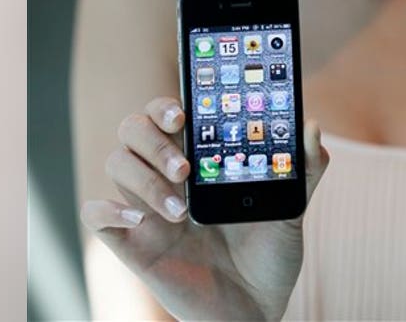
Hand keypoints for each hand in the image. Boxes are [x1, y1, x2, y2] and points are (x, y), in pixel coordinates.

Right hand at [80, 97, 329, 320]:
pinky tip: (140, 220)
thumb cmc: (269, 256)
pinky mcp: (132, 245)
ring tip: (181, 208)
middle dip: (153, 140)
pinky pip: (94, 215)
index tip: (183, 112)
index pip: (168, 113)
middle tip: (185, 169)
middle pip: (133, 129)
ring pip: (115, 162)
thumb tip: (311, 128)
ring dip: (142, 177)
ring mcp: (146, 209)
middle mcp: (166, 176)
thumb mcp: (291, 210)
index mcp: (199, 159)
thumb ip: (304, 169)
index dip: (165, 104)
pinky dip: (108, 210)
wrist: (256, 311)